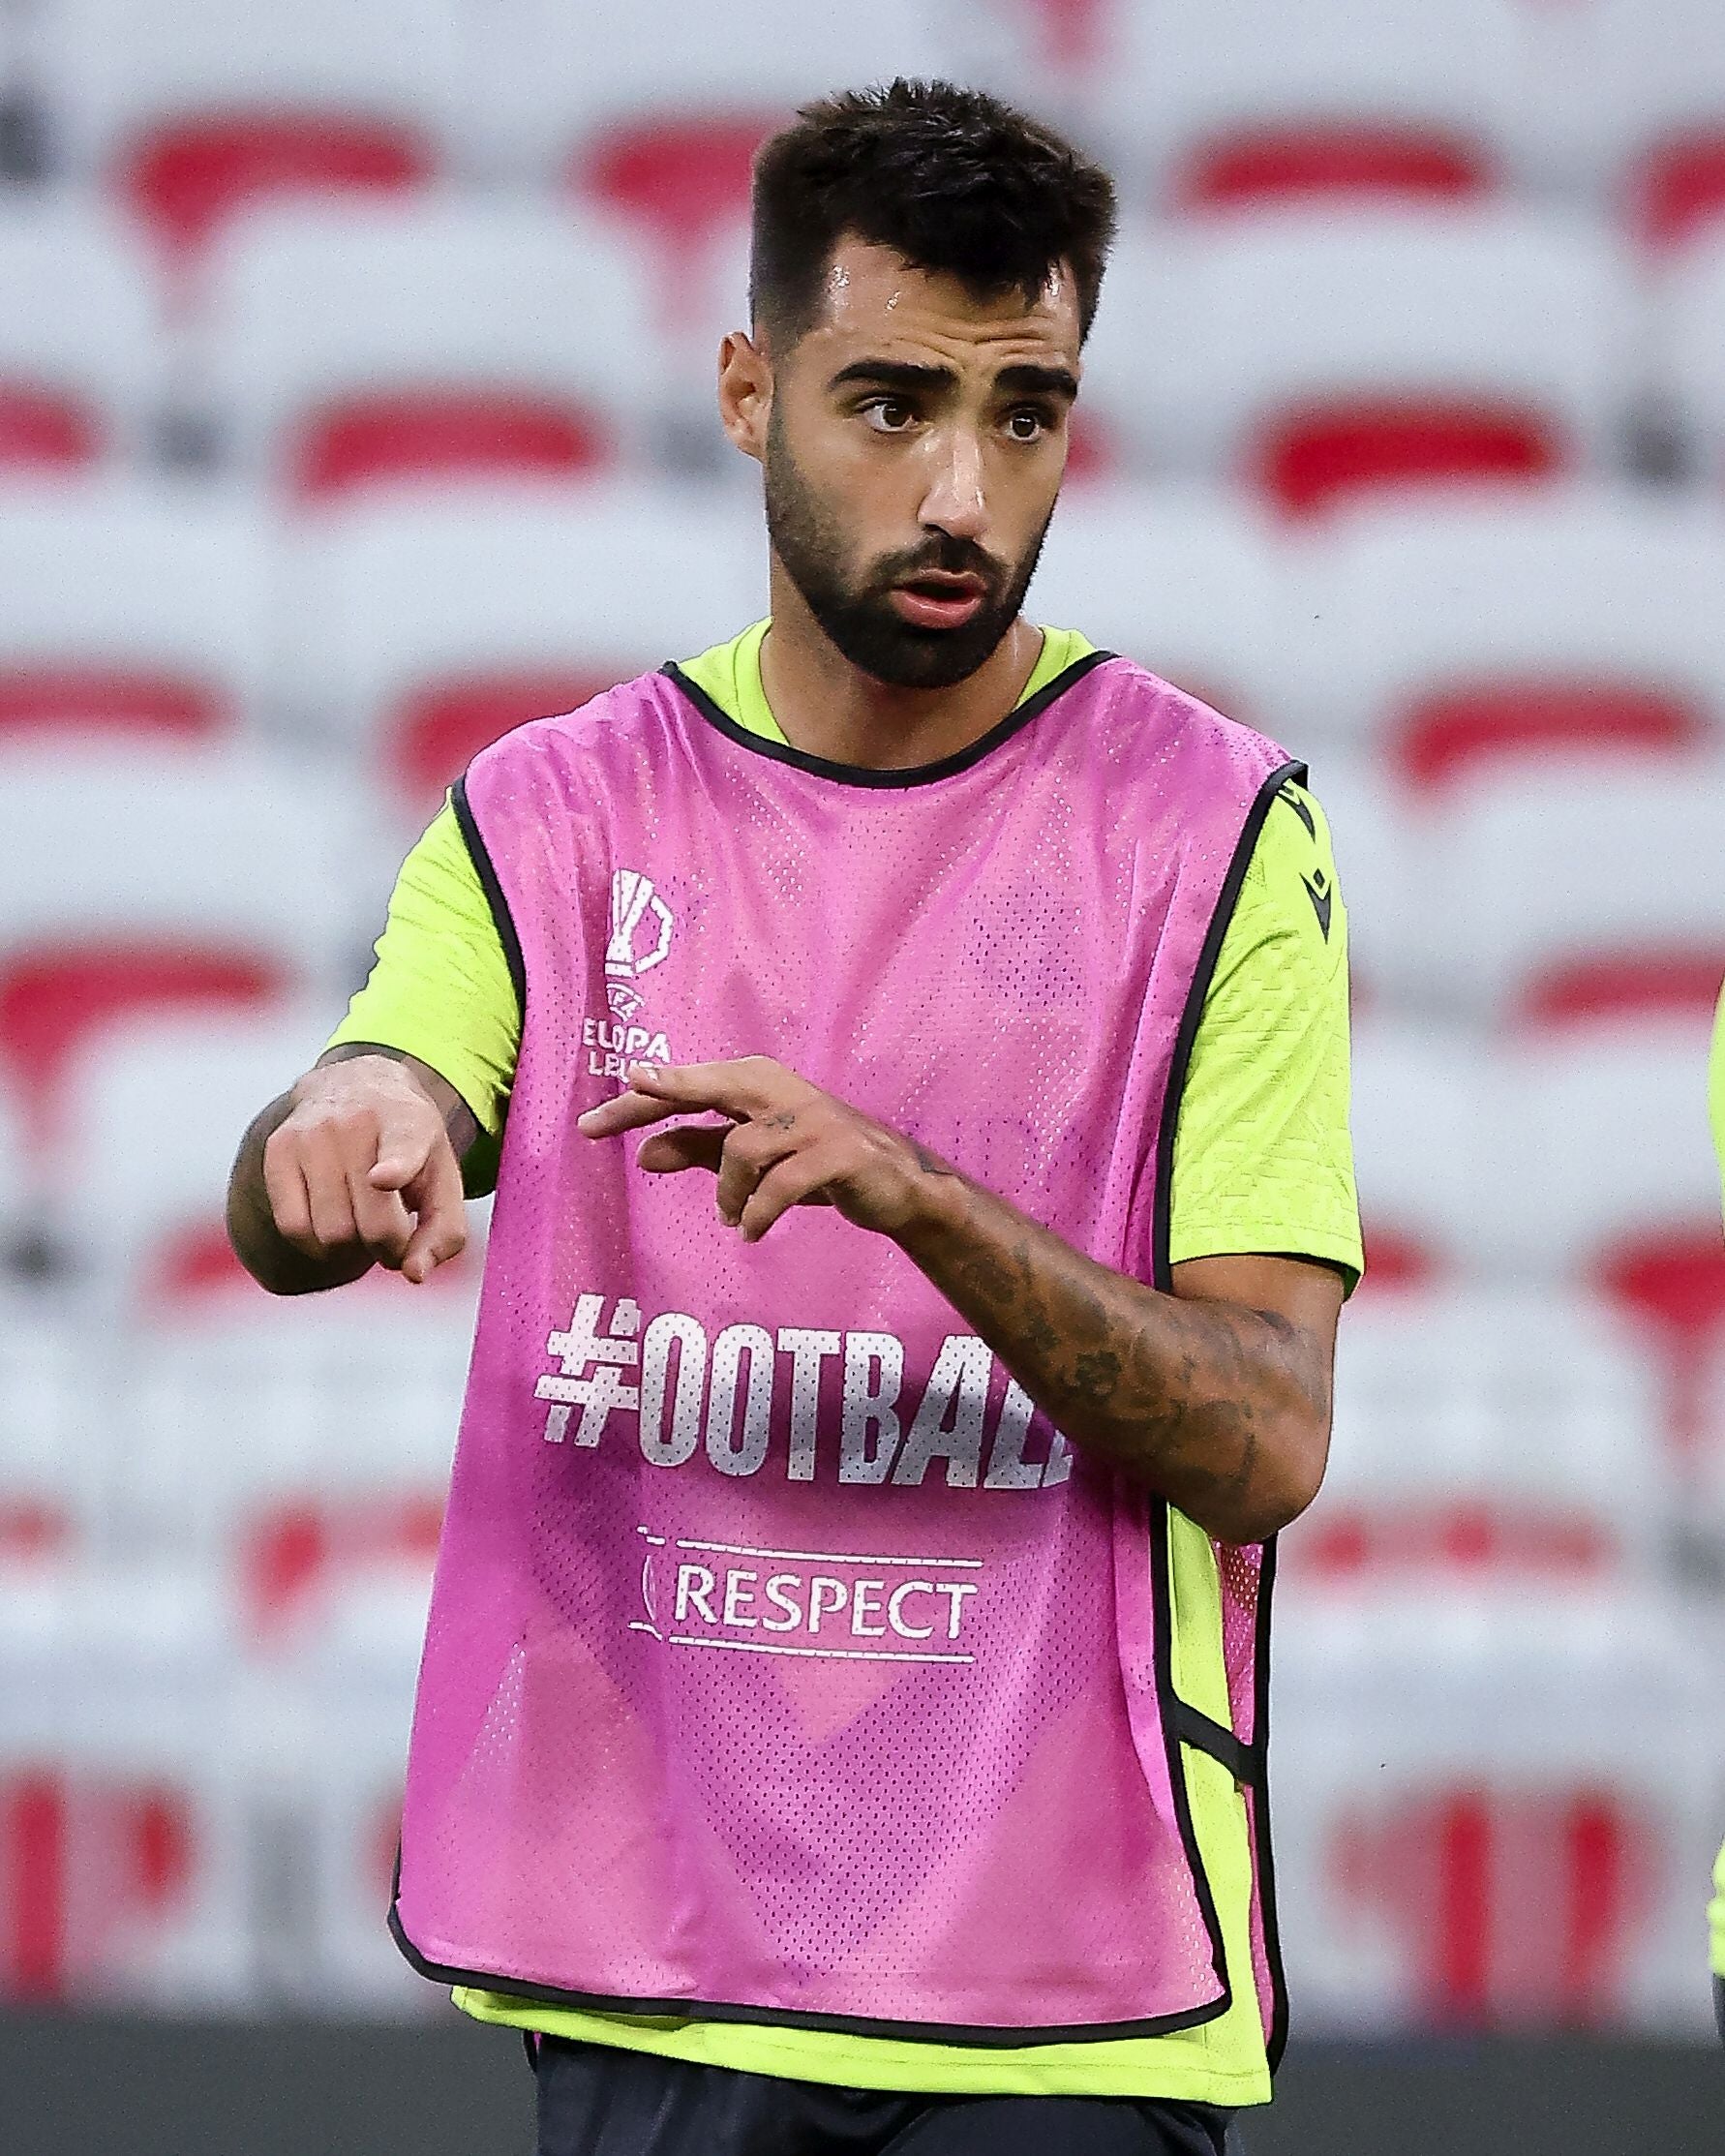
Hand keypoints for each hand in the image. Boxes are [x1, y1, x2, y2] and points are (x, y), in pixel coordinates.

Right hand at [262, 1054, 466, 1283]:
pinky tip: (333, 1228)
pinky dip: (316, 1246)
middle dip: (387, 1248)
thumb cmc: (409, 1150)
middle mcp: (357, 1122)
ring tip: (363, 1227)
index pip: (402, 1147)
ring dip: (352, 1249)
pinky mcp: (279, 1149)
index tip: (383, 1179)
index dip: (395, 1168)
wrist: (355, 1086)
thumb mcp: (443, 1179)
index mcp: (409, 1123)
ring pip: (329, 1233)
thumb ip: (444, 1232)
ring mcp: (312, 1133)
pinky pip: (292, 1226)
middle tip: (394, 1238)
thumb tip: (413, 1274)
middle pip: (370, 1225)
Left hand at [577, 1056, 955, 1243]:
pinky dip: (758, 1212)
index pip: (691, 1087)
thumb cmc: (816, 1164)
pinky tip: (752, 1230)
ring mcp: (812, 1120)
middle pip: (712, 1086)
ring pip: (742, 1148)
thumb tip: (643, 1153)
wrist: (897, 1185)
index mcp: (758, 1084)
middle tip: (621, 1112)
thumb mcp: (751, 1160)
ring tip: (732, 1217)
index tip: (594, 1115)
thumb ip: (699, 1150)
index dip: (644, 1097)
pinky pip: (781, 1183)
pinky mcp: (837, 1153)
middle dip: (665, 1095)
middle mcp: (782, 1090)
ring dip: (728, 1193)